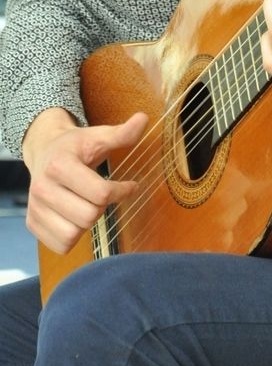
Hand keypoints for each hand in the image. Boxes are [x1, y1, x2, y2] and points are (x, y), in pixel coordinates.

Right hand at [22, 107, 147, 253]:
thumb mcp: (98, 136)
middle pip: (88, 216)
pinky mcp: (32, 223)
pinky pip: (61, 246)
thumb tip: (144, 119)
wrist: (45, 151)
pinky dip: (74, 236)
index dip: (122, 191)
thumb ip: (122, 133)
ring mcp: (35, 208)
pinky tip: (76, 217)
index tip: (130, 185)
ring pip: (73, 234)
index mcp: (60, 166)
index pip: (100, 193)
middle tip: (102, 195)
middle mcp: (42, 188)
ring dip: (87, 223)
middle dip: (102, 207)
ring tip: (88, 204)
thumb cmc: (75, 146)